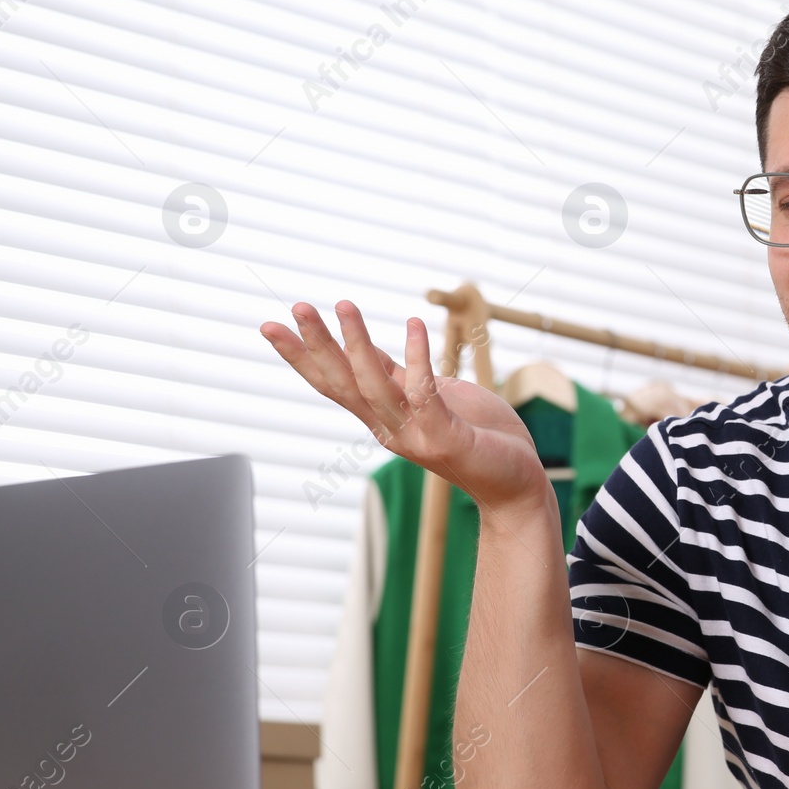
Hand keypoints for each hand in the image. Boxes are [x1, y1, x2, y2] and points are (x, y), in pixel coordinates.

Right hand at [260, 302, 546, 515]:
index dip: (303, 355)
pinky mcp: (446, 437)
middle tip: (296, 307)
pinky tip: (414, 325)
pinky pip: (425, 394)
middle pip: (342, 383)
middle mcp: (390, 428)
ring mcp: (415, 435)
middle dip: (316, 346)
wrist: (516, 484)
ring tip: (344, 305)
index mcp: (383, 417)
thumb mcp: (432, 397)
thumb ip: (400, 377)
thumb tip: (368, 350)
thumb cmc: (478, 435)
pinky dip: (418, 359)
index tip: (271, 324)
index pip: (334, 382)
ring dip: (357, 344)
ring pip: (374, 387)